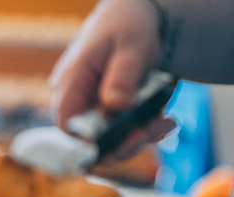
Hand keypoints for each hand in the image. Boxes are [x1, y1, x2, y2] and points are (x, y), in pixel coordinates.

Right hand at [50, 0, 174, 160]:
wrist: (134, 17)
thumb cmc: (126, 26)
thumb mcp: (129, 47)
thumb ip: (121, 78)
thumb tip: (116, 107)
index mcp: (71, 82)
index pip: (68, 124)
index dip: (88, 141)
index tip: (122, 140)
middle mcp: (77, 99)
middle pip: (90, 138)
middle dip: (124, 142)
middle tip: (156, 128)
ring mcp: (92, 107)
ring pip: (109, 139)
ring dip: (139, 136)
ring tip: (166, 122)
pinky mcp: (109, 112)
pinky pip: (122, 131)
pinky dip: (144, 130)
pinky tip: (164, 121)